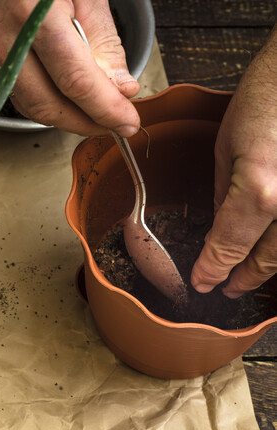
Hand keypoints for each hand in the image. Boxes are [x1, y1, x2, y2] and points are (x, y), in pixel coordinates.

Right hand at [0, 0, 139, 135]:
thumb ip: (103, 42)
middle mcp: (4, 39)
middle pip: (49, 105)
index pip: (75, 80)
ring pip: (31, 107)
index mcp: (35, 14)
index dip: (105, 108)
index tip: (127, 122)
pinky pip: (18, 95)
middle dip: (86, 122)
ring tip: (94, 113)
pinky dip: (46, 102)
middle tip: (114, 124)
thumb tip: (120, 88)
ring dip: (67, 118)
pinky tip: (66, 98)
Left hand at [191, 28, 276, 297]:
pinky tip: (275, 254)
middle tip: (227, 290)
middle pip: (268, 259)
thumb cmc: (268, 95)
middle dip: (244, 278)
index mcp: (260, 191)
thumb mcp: (228, 147)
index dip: (212, 270)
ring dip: (270, 269)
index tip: (202, 283)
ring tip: (251, 279)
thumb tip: (217, 224)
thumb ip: (224, 192)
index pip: (228, 246)